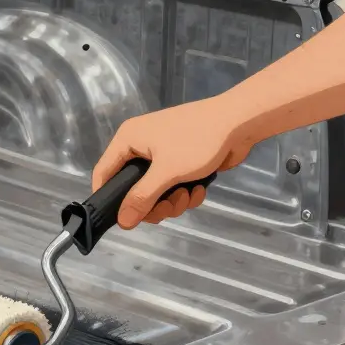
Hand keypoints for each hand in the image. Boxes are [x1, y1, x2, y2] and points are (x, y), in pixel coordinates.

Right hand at [93, 99, 255, 229]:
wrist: (239, 122)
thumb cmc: (197, 140)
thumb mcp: (166, 172)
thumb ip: (142, 198)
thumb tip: (122, 222)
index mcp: (128, 140)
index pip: (104, 172)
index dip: (107, 197)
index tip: (120, 218)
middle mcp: (140, 146)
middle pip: (132, 188)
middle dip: (152, 203)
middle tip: (167, 209)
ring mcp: (162, 154)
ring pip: (155, 191)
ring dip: (172, 201)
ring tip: (188, 195)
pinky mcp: (181, 161)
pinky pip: (173, 186)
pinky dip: (185, 192)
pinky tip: (199, 189)